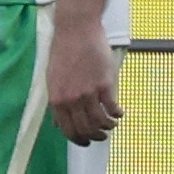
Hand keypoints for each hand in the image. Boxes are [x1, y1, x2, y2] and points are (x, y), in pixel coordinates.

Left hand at [48, 15, 123, 145]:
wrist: (76, 30)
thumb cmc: (64, 53)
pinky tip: (120, 112)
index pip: (68, 130)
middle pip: (85, 129)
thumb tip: (57, 124)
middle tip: (102, 136)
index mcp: (56, 99)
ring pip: (100, 122)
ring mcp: (88, 93)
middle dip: (95, 137)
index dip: (78, 140)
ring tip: (112, 124)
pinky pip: (112, 108)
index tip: (86, 142)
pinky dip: (118, 114)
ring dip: (108, 126)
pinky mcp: (104, 85)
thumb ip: (57, 102)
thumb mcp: (53, 79)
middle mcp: (71, 100)